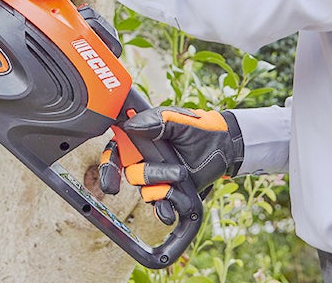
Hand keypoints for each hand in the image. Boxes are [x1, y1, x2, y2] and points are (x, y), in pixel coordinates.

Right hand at [99, 106, 243, 224]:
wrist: (225, 148)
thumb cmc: (200, 129)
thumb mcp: (180, 120)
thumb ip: (157, 120)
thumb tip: (132, 125)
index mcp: (143, 138)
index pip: (116, 148)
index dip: (107, 157)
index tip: (109, 163)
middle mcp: (146, 159)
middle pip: (125, 171)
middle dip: (113, 179)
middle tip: (112, 189)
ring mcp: (158, 177)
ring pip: (144, 189)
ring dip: (159, 185)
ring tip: (180, 174)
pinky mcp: (170, 192)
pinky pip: (160, 204)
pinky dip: (163, 208)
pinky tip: (169, 211)